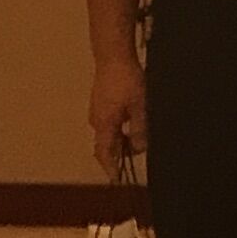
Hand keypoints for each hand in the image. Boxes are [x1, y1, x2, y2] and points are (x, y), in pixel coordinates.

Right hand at [88, 58, 147, 176]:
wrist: (113, 57)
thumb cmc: (127, 80)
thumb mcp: (140, 106)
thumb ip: (139, 129)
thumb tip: (139, 149)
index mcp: (104, 124)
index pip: (105, 153)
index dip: (111, 167)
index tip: (116, 179)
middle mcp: (97, 120)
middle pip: (107, 145)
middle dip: (120, 154)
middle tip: (135, 157)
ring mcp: (97, 112)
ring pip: (109, 134)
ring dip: (121, 141)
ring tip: (139, 140)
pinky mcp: (100, 104)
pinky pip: (109, 124)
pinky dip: (119, 130)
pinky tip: (132, 124)